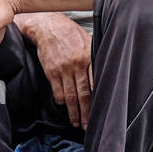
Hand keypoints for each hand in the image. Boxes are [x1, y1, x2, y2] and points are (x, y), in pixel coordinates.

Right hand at [22, 13, 92, 128]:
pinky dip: (61, 101)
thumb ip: (95, 56)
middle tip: (88, 125)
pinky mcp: (51, 72)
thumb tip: (105, 72)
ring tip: (75, 122)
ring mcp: (64, 70)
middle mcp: (77, 65)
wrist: (47, 26)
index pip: (96, 84)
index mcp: (89, 57)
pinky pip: (57, 92)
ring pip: (71, 97)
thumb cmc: (69, 33)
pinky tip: (64, 107)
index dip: (99, 100)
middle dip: (86, 113)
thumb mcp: (87, 40)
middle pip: (84, 94)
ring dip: (73, 112)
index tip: (102, 112)